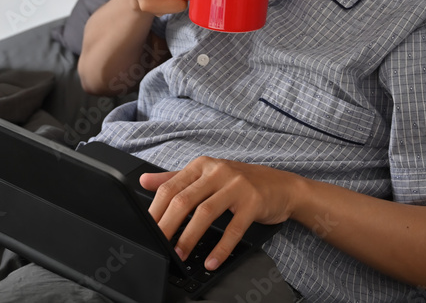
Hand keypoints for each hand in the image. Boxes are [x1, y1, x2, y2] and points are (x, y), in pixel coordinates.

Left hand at [139, 156, 296, 270]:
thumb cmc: (240, 182)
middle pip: (184, 199)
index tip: (146, 228)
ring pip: (205, 212)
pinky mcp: (253, 202)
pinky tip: (211, 260)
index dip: (155, 209)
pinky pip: (233, 229)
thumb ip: (175, 178)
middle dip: (167, 225)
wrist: (281, 185)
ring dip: (189, 237)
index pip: (171, 186)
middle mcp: (217, 172)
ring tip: (179, 254)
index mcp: (202, 165)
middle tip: (158, 244)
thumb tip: (144, 181)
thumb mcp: (206, 174)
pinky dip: (221, 247)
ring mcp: (236, 186)